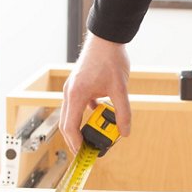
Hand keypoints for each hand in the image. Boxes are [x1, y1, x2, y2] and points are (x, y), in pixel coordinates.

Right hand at [60, 34, 131, 153]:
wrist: (106, 38)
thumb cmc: (110, 59)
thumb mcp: (120, 89)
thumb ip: (122, 112)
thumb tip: (124, 132)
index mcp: (76, 94)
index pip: (70, 127)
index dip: (75, 143)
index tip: (83, 154)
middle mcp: (70, 92)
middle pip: (67, 123)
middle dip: (76, 140)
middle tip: (88, 151)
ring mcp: (72, 88)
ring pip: (72, 114)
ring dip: (82, 126)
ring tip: (97, 135)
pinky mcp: (78, 85)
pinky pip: (79, 104)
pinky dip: (86, 113)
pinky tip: (100, 114)